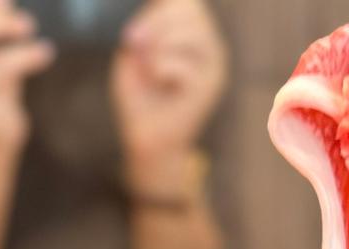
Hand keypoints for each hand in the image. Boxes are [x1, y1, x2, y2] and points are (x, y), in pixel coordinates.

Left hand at [111, 0, 226, 162]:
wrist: (147, 136)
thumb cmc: (141, 94)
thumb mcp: (137, 49)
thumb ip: (149, 24)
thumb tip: (159, 5)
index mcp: (195, 33)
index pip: (187, 2)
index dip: (159, 9)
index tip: (133, 33)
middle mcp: (211, 46)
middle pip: (191, 10)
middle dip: (155, 23)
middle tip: (133, 45)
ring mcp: (215, 66)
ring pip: (190, 33)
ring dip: (157, 48)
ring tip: (148, 68)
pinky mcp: (210, 86)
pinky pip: (180, 63)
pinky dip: (160, 70)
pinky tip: (160, 85)